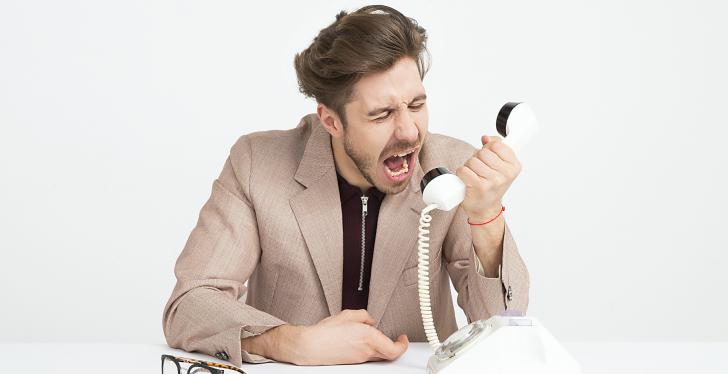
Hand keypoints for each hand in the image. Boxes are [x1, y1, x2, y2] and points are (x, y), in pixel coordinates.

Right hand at [246, 309, 408, 364]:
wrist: (310, 346)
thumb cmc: (325, 332)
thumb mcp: (348, 315)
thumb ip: (364, 316)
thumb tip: (370, 320)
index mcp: (369, 338)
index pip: (395, 349)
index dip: (403, 345)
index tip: (403, 338)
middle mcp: (366, 351)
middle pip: (389, 354)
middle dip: (394, 346)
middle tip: (396, 340)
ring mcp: (360, 359)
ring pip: (378, 355)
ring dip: (381, 347)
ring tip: (376, 337)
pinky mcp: (352, 362)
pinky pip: (367, 356)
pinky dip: (369, 349)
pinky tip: (361, 342)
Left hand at [456, 135, 520, 220]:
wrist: (486, 208)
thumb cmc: (492, 185)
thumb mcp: (500, 165)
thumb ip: (496, 147)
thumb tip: (486, 138)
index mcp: (514, 166)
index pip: (497, 145)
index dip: (488, 149)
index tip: (489, 158)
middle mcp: (506, 174)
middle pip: (483, 152)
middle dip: (477, 158)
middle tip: (480, 169)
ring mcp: (493, 181)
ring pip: (472, 161)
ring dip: (469, 166)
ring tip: (474, 175)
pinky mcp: (479, 187)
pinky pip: (464, 170)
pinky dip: (462, 173)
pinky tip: (468, 180)